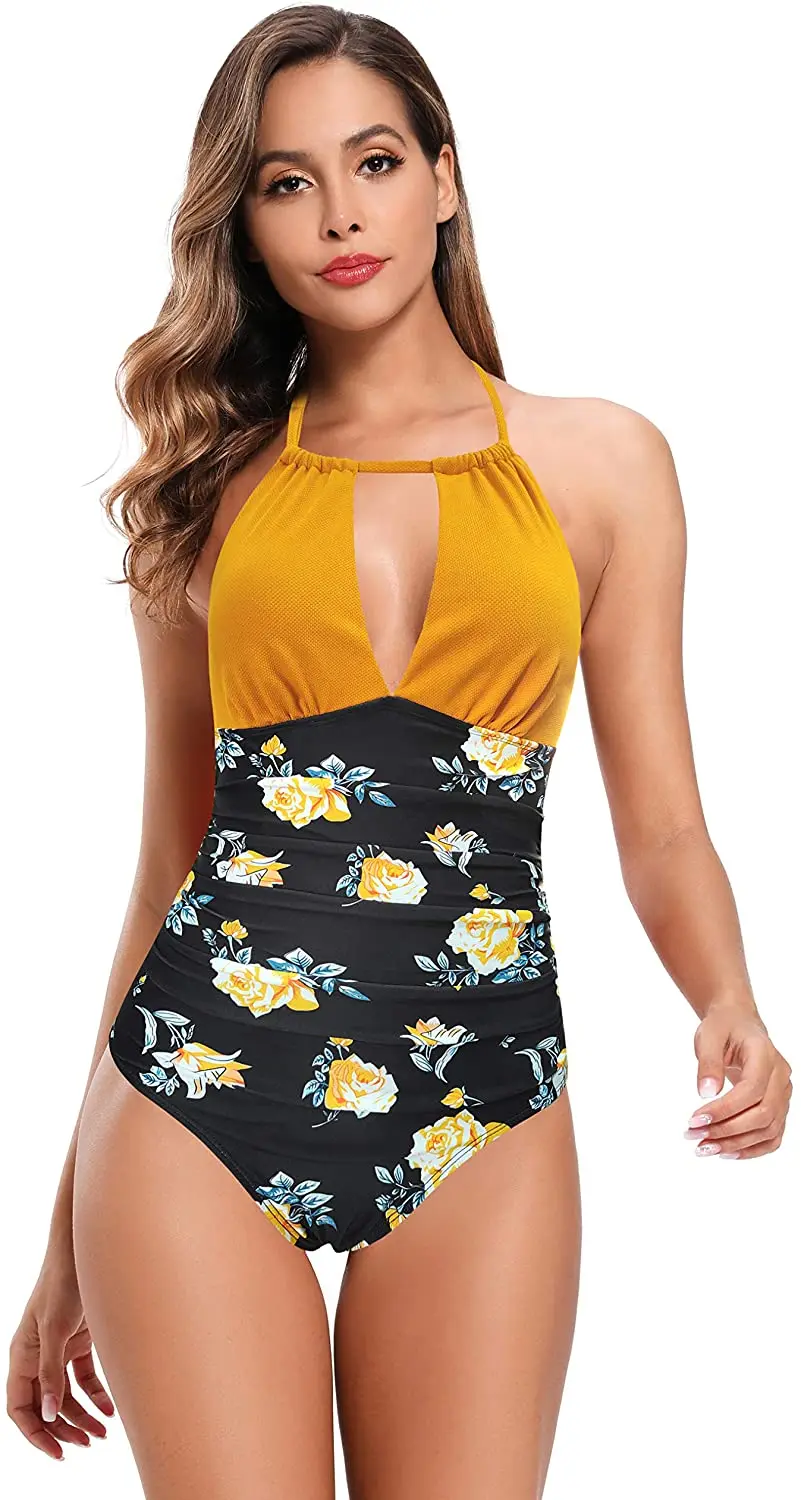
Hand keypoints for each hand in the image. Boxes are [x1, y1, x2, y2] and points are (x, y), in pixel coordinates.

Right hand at [6, 1248, 114, 1460]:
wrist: (89, 1250)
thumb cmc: (64, 1281)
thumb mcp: (56, 1328)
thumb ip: (51, 1370)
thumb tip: (50, 1413)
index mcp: (22, 1354)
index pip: (20, 1406)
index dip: (35, 1433)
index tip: (57, 1452)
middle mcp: (37, 1355)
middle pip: (45, 1405)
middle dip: (64, 1429)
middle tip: (87, 1444)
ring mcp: (59, 1349)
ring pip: (66, 1396)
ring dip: (82, 1416)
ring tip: (102, 1432)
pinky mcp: (79, 1342)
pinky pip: (84, 1379)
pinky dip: (96, 1395)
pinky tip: (110, 1408)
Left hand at [684, 1002, 792, 1158]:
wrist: (738, 1024)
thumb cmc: (723, 1027)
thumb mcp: (708, 1036)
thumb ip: (708, 1062)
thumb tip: (706, 1093)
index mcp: (765, 1054)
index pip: (751, 1090)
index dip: (724, 1109)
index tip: (694, 1119)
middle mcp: (781, 1076)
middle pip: (763, 1114)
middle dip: (726, 1130)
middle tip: (693, 1135)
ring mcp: (783, 1093)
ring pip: (769, 1129)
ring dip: (736, 1144)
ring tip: (704, 1148)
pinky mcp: (779, 1107)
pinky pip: (773, 1136)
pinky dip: (752, 1149)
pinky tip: (726, 1152)